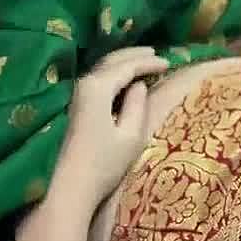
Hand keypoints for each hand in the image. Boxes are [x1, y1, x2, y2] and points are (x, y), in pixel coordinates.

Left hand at [50, 48, 167, 206]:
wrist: (71, 187)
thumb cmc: (104, 163)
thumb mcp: (130, 135)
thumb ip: (138, 104)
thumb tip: (140, 85)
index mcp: (97, 87)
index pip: (127, 66)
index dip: (148, 63)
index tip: (169, 62)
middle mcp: (85, 85)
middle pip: (111, 61)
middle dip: (134, 55)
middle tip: (155, 53)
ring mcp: (78, 96)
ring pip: (103, 69)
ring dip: (124, 63)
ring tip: (144, 61)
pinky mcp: (77, 108)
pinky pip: (99, 80)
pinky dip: (114, 74)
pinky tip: (125, 80)